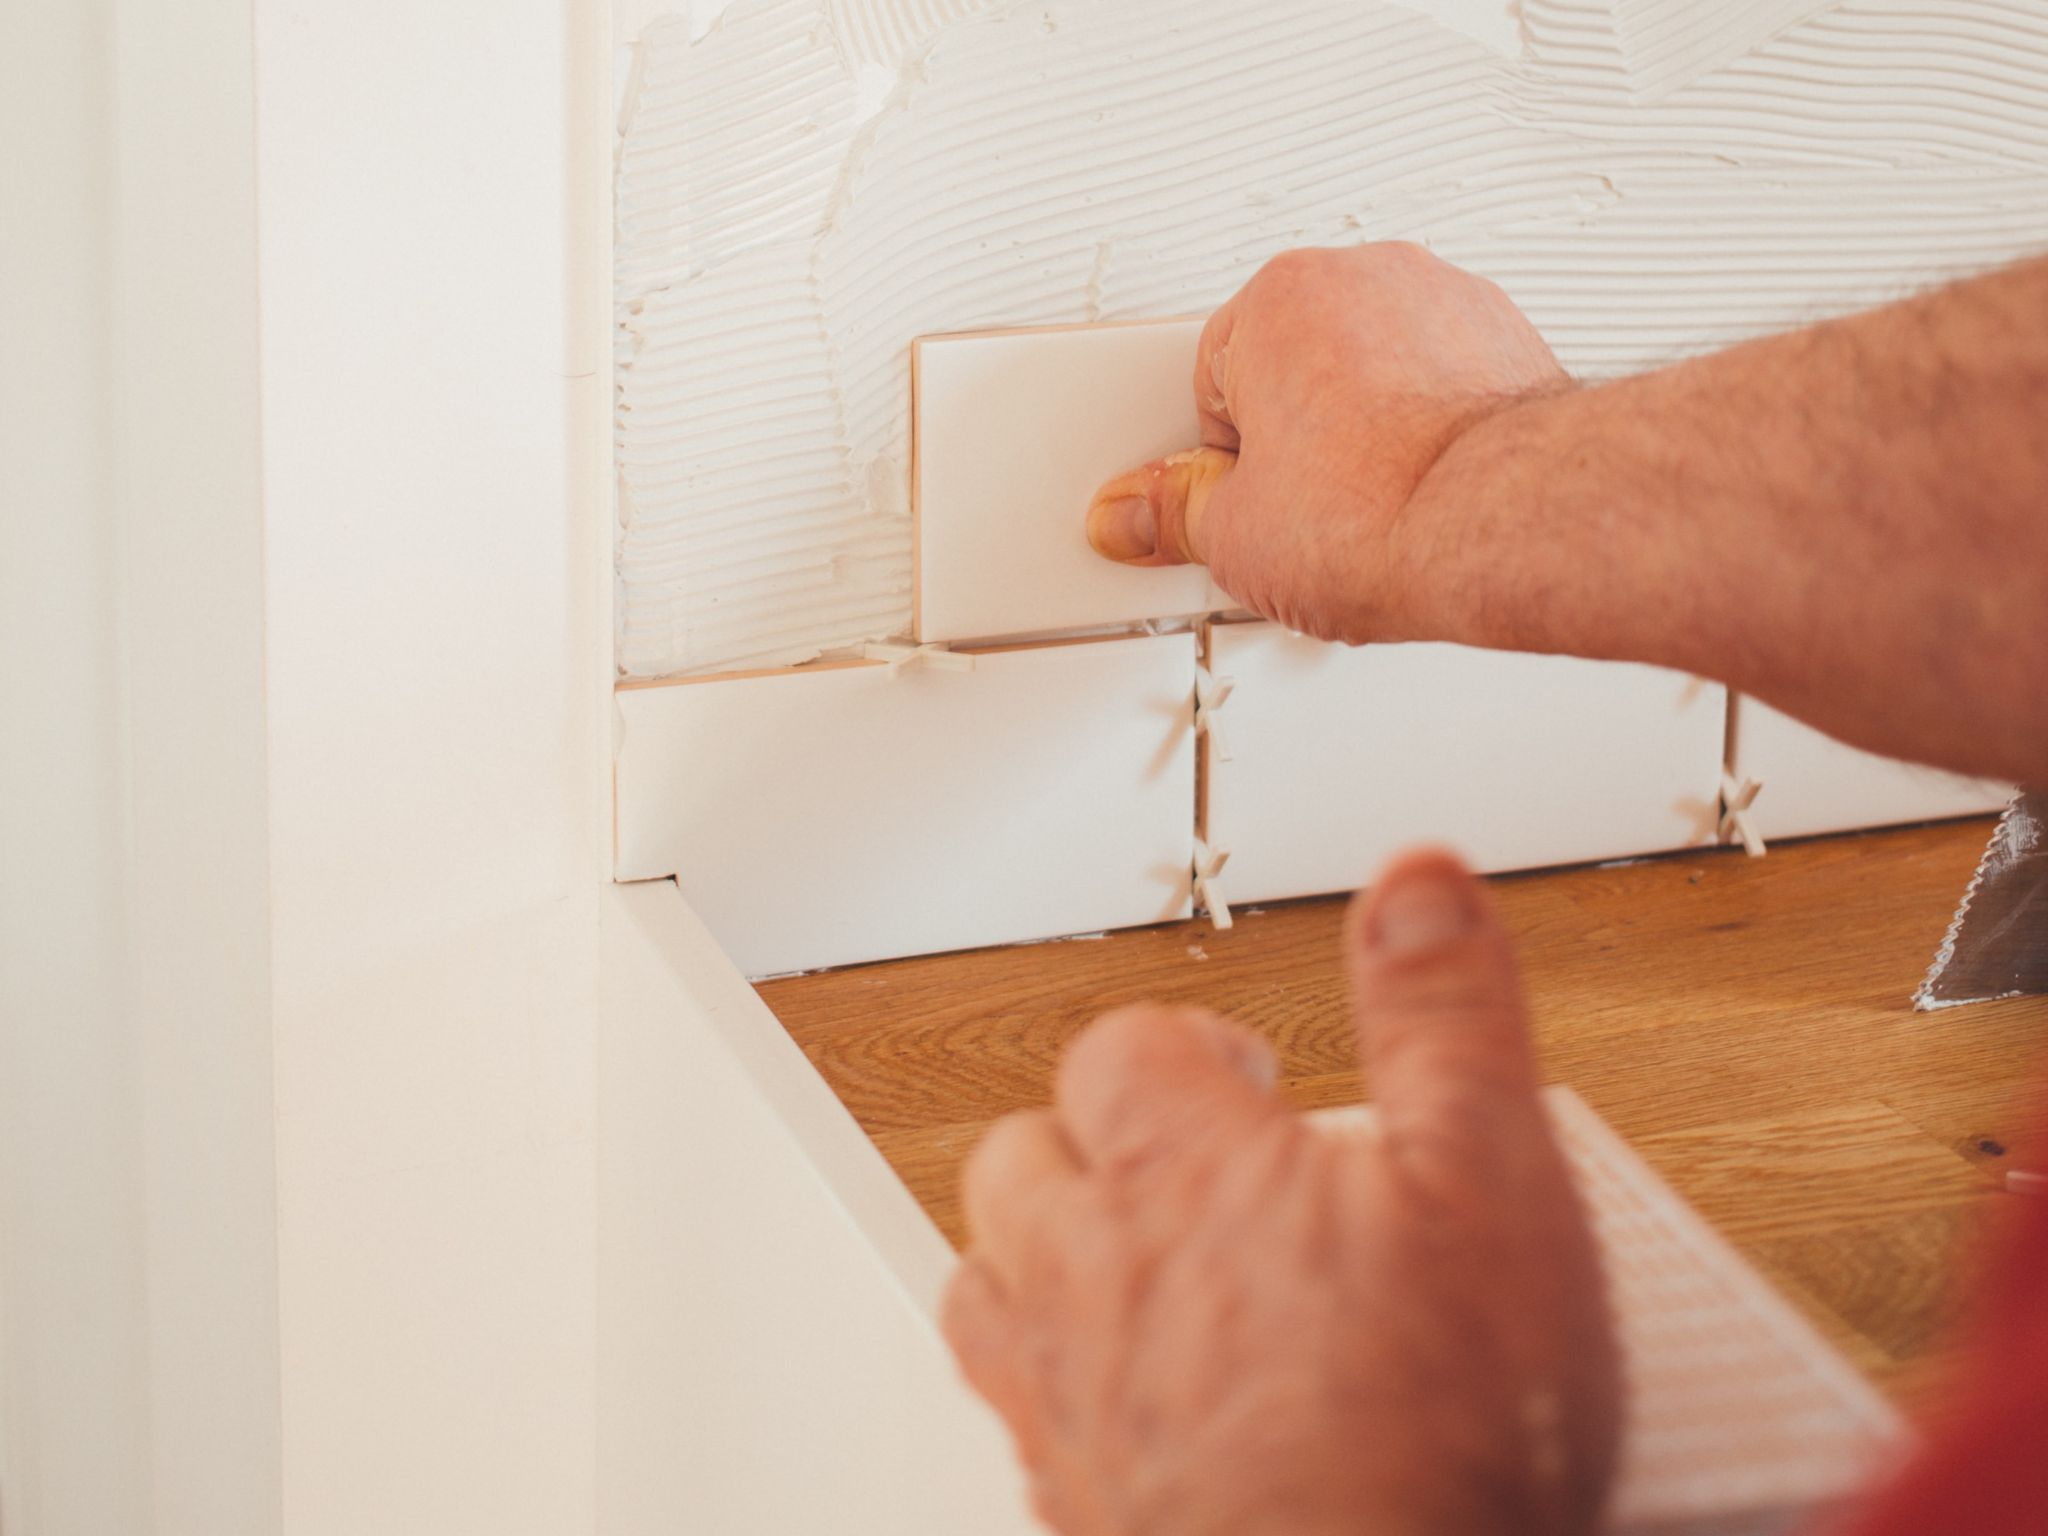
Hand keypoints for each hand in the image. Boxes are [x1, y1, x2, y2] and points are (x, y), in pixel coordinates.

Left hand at [941, 851, 1619, 1535]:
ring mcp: (1069, 1396)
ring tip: (1114, 1259)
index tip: (1241, 1069)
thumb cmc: (1430, 1426)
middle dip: (1085, 1138)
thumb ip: (1446, 1017)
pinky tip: (1117, 1406)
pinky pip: (1012, 1416)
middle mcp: (1094, 1273)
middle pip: (1021, 1156)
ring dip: (1036, 1254)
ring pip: (987, 1282)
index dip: (1179, 1042)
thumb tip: (1416, 882)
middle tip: (1168, 1156)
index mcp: (1181, 1170)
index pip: (1121, 1050)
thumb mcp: (1490, 1176)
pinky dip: (1046, 1385)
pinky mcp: (1076, 1506)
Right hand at [1084, 243, 1567, 642]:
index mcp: (1277, 297)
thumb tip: (1135, 513)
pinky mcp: (1510, 340)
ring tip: (1368, 510)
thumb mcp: (1233, 536)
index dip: (1218, 464)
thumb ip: (1173, 514)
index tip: (1234, 508)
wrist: (1506, 525)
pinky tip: (1424, 494)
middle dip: (1292, 438)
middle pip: (1293, 365)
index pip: (1209, 382)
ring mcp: (1446, 301)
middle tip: (1298, 515)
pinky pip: (1444, 383)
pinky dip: (1432, 430)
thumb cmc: (1385, 510)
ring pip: (1374, 370)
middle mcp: (1366, 276)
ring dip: (1364, 432)